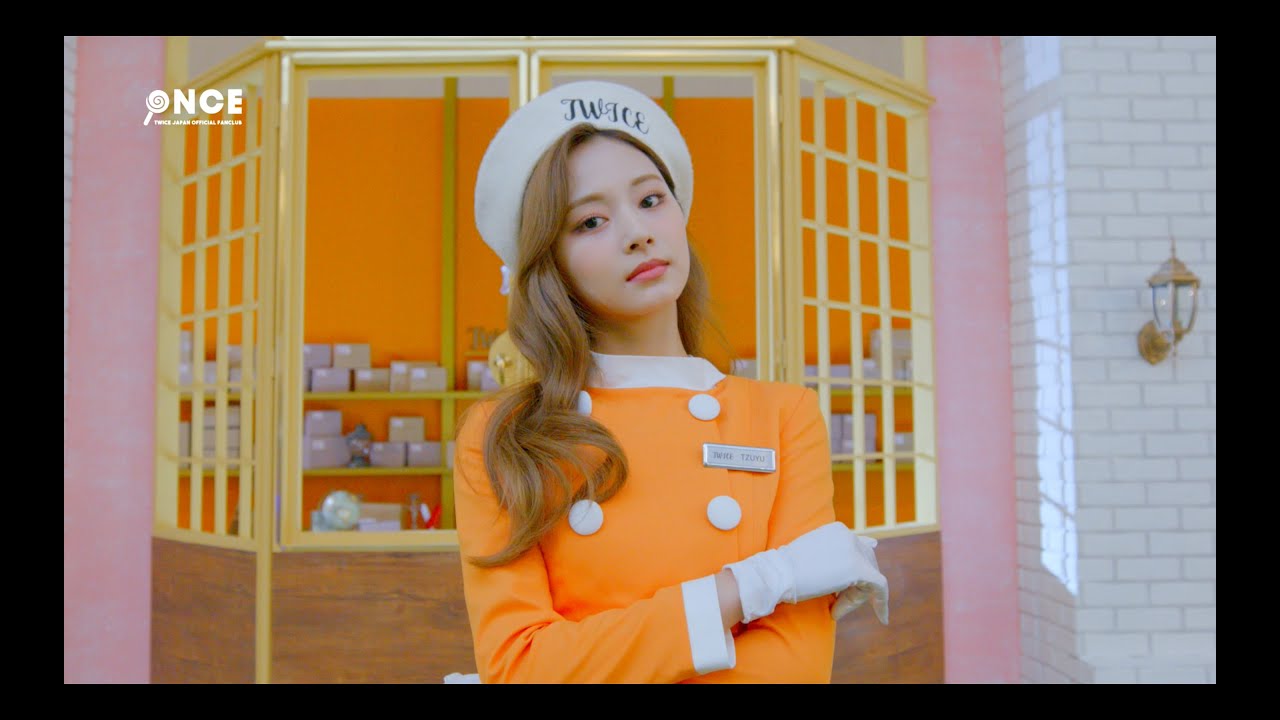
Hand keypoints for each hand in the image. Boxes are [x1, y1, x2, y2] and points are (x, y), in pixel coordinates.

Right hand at [724, 521, 886, 622]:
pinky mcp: (858, 568)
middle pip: (867, 565)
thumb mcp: (816, 556)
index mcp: (838, 530)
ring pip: (871, 578)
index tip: (838, 592)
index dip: (851, 577)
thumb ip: (842, 551)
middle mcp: (849, 535)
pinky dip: (880, 603)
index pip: (857, 554)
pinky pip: (878, 587)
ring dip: (856, 598)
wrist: (777, 576)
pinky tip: (882, 617)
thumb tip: (873, 543)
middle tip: (834, 604)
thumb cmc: (788, 571)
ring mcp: (854, 550)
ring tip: (834, 609)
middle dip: (856, 587)